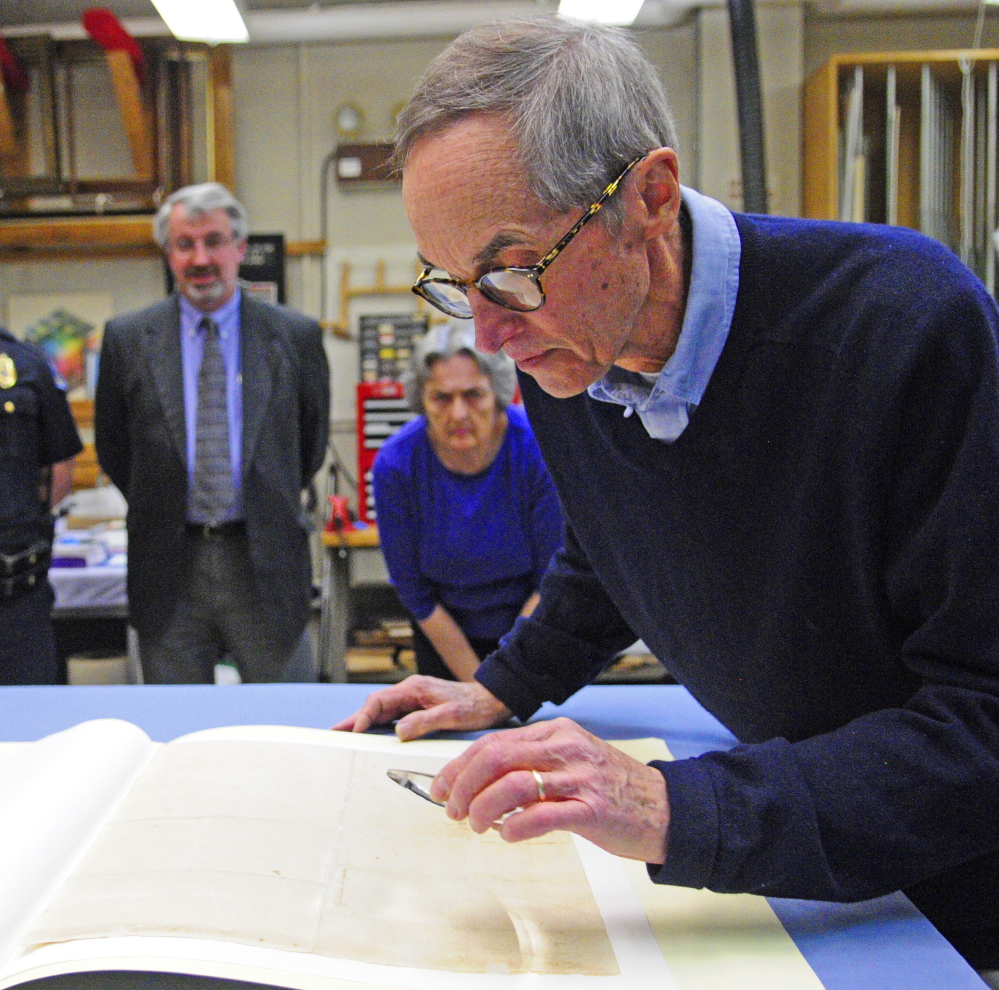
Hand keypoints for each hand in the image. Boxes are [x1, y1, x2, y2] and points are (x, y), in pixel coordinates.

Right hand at [331, 674, 511, 739]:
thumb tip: (399, 731)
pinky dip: (375, 724)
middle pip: (374, 705)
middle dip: (352, 719)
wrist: (492, 699)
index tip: (354, 732)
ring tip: (342, 736)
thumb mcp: (452, 715)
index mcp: (414, 688)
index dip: (363, 717)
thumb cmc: (475, 706)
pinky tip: (367, 734)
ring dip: (361, 722)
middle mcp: (410, 691)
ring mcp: (413, 698)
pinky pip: (391, 716)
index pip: (379, 701)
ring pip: (380, 710)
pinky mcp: (417, 707)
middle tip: (332, 733)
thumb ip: (425, 721)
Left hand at [431, 717, 669, 863]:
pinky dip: (515, 827)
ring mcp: (580, 777)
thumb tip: (479, 784)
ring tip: (476, 825)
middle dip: (462, 785)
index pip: (493, 742)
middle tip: (451, 809)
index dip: (459, 766)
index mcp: (556, 732)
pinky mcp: (592, 809)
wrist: (665, 807)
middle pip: (496, 757)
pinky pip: (542, 815)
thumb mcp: (569, 761)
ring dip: (482, 808)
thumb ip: (530, 765)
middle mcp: (566, 747)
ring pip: (513, 784)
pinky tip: (508, 834)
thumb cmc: (610, 788)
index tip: (441, 786)